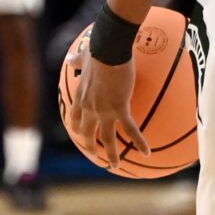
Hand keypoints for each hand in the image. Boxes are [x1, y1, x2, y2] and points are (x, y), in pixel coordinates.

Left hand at [63, 33, 148, 169]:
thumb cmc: (97, 49)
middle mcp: (90, 107)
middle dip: (91, 148)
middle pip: (88, 134)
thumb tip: (68, 58)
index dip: (79, 129)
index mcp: (82, 96)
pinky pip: (130, 130)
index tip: (81, 135)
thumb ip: (76, 61)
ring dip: (111, 155)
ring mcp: (103, 110)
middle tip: (96, 157)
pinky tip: (146, 152)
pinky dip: (139, 142)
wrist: (108, 48)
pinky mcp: (119, 108)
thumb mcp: (83, 56)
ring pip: (106, 139)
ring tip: (114, 166)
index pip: (77, 118)